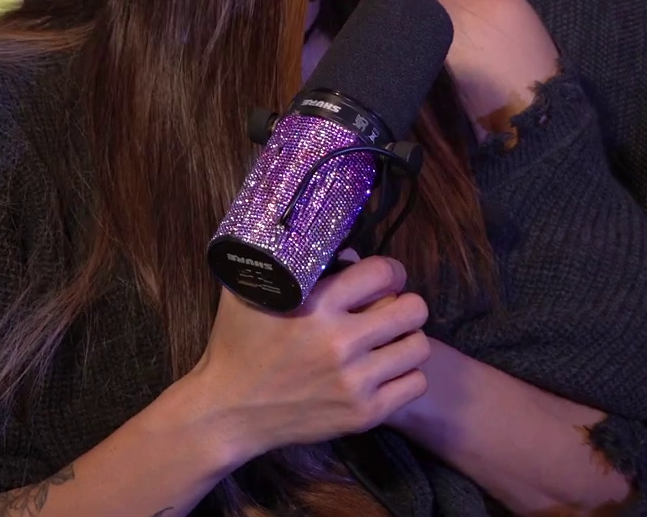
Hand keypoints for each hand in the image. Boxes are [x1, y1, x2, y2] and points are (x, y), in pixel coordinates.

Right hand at [181, 257, 429, 459]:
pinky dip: (405, 375)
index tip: (385, 277)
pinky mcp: (363, 414)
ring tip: (390, 341)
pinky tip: (386, 371)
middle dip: (405, 303)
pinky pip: (415, 384)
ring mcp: (354, 381)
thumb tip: (310, 233)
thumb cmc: (236, 346)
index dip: (390, 271)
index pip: (382, 272)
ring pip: (418, 346)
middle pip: (412, 309)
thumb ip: (279, 259)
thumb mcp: (249, 292)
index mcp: (314, 305)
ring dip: (407, 339)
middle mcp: (339, 342)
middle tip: (393, 309)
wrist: (228, 412)